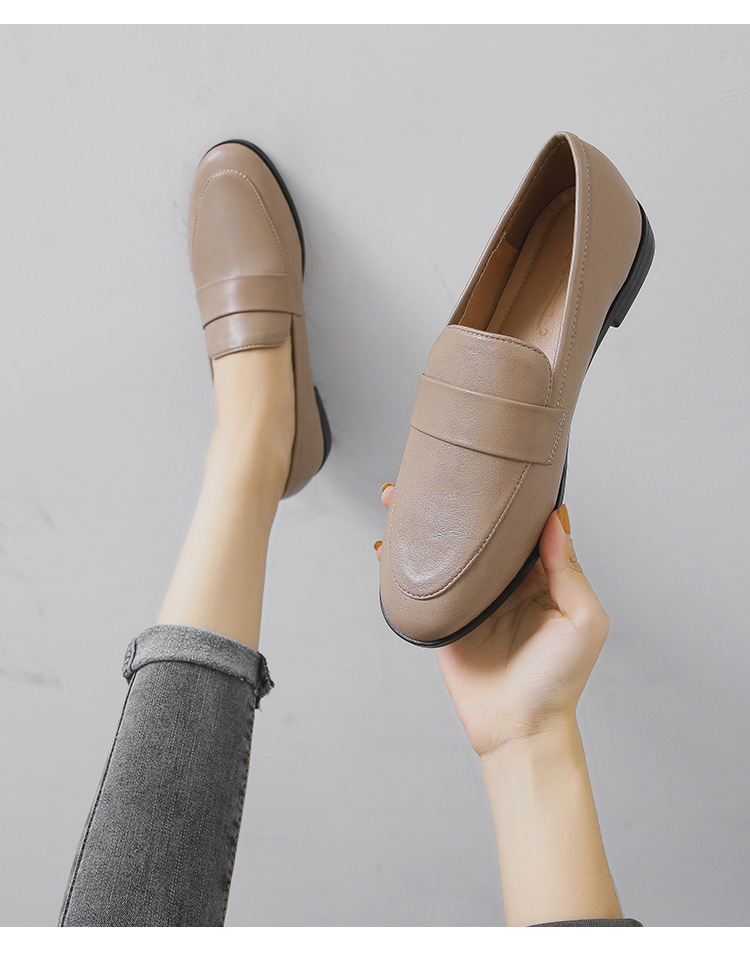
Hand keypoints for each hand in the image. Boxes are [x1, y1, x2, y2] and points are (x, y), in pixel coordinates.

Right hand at [376, 485, 609, 757]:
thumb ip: (568, 570)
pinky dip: (397, 564)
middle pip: (476, 529)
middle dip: (455, 499)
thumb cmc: (559, 678)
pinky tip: (384, 544)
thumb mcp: (583, 620)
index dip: (509, 494)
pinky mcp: (444, 617)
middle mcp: (503, 579)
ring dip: (421, 522)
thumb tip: (554, 518)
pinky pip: (419, 585)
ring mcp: (471, 596)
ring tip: (396, 495)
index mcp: (540, 574)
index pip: (523, 523)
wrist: (519, 727)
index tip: (494, 462)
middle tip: (434, 469)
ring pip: (443, 549)